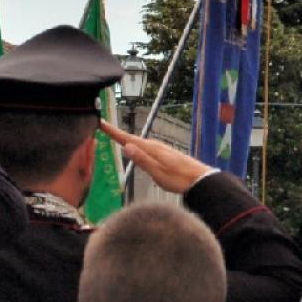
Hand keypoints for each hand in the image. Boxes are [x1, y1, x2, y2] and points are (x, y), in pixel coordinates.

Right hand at [100, 121, 214, 194]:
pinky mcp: (165, 154)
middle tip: (103, 128)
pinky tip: (135, 148)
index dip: (114, 132)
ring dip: (126, 138)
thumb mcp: (158, 172)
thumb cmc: (179, 178)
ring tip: (115, 136)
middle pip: (132, 138)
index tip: (101, 123)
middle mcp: (155, 146)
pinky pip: (145, 147)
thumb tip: (126, 146)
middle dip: (117, 133)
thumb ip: (142, 160)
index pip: (128, 139)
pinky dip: (136, 144)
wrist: (201, 179)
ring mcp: (161, 149)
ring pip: (139, 142)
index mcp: (152, 149)